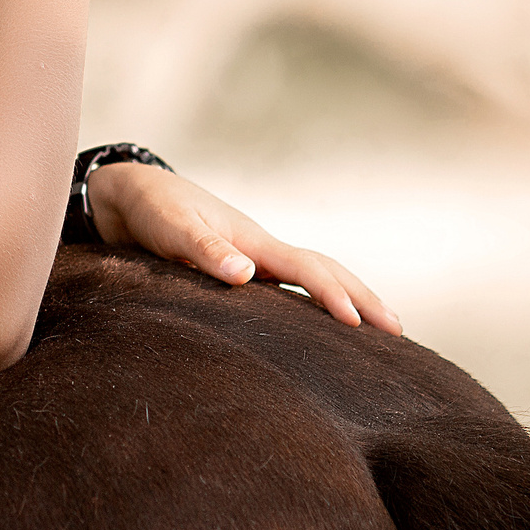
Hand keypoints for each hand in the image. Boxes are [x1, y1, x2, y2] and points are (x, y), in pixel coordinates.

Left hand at [85, 161, 402, 334]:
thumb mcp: (173, 229)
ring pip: (314, 278)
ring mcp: (255, 259)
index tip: (357, 324)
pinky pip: (290, 289)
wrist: (131, 196)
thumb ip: (205, 251)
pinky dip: (316, 304)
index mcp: (254, 241)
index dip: (333, 296)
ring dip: (348, 298)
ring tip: (378, 331)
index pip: (307, 270)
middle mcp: (262, 250)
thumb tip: (246, 275)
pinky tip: (321, 327)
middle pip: (327, 271)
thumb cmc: (152, 210)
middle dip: (364, 298)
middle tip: (397, 332)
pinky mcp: (240, 271)